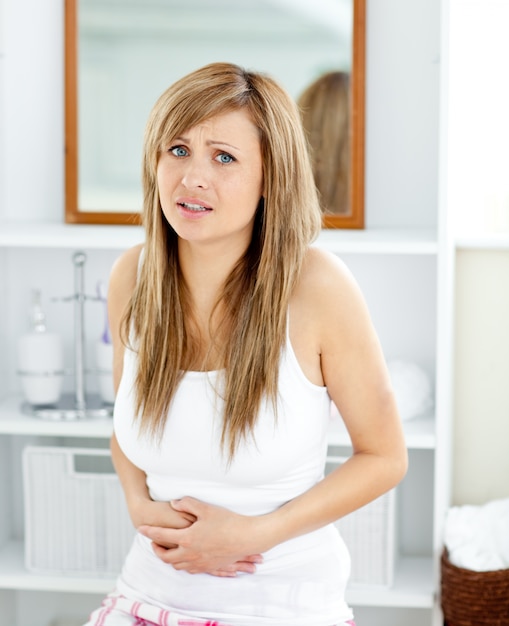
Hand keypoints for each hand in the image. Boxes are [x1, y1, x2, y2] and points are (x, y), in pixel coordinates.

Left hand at [138, 496, 263, 576]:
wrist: (247, 538)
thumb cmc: (227, 521)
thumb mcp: (206, 508)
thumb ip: (187, 504)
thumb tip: (174, 503)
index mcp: (187, 538)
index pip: (162, 535)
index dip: (150, 531)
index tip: (140, 528)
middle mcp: (190, 553)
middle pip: (166, 556)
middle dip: (157, 549)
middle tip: (154, 542)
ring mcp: (200, 562)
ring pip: (177, 565)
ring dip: (169, 558)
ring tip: (167, 549)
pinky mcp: (209, 567)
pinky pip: (189, 569)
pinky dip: (182, 564)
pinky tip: (185, 558)